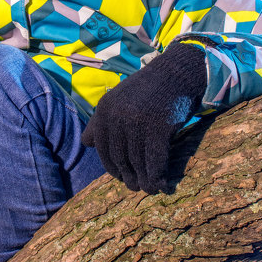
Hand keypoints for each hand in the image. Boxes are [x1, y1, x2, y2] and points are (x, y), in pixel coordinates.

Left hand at [81, 42, 206, 193]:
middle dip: (127, 176)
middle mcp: (117, 116)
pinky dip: (157, 176)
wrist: (176, 73)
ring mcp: (138, 122)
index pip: (102, 148)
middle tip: (134, 186)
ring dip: (143, 181)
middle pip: (119, 157)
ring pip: (137, 162)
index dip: (111, 166)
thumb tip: (85, 143)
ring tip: (148, 188)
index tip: (119, 176)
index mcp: (104, 109)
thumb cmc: (147, 90)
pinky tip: (161, 184)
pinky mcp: (159, 128)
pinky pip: (155, 161)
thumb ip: (101, 121)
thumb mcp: (118, 99)